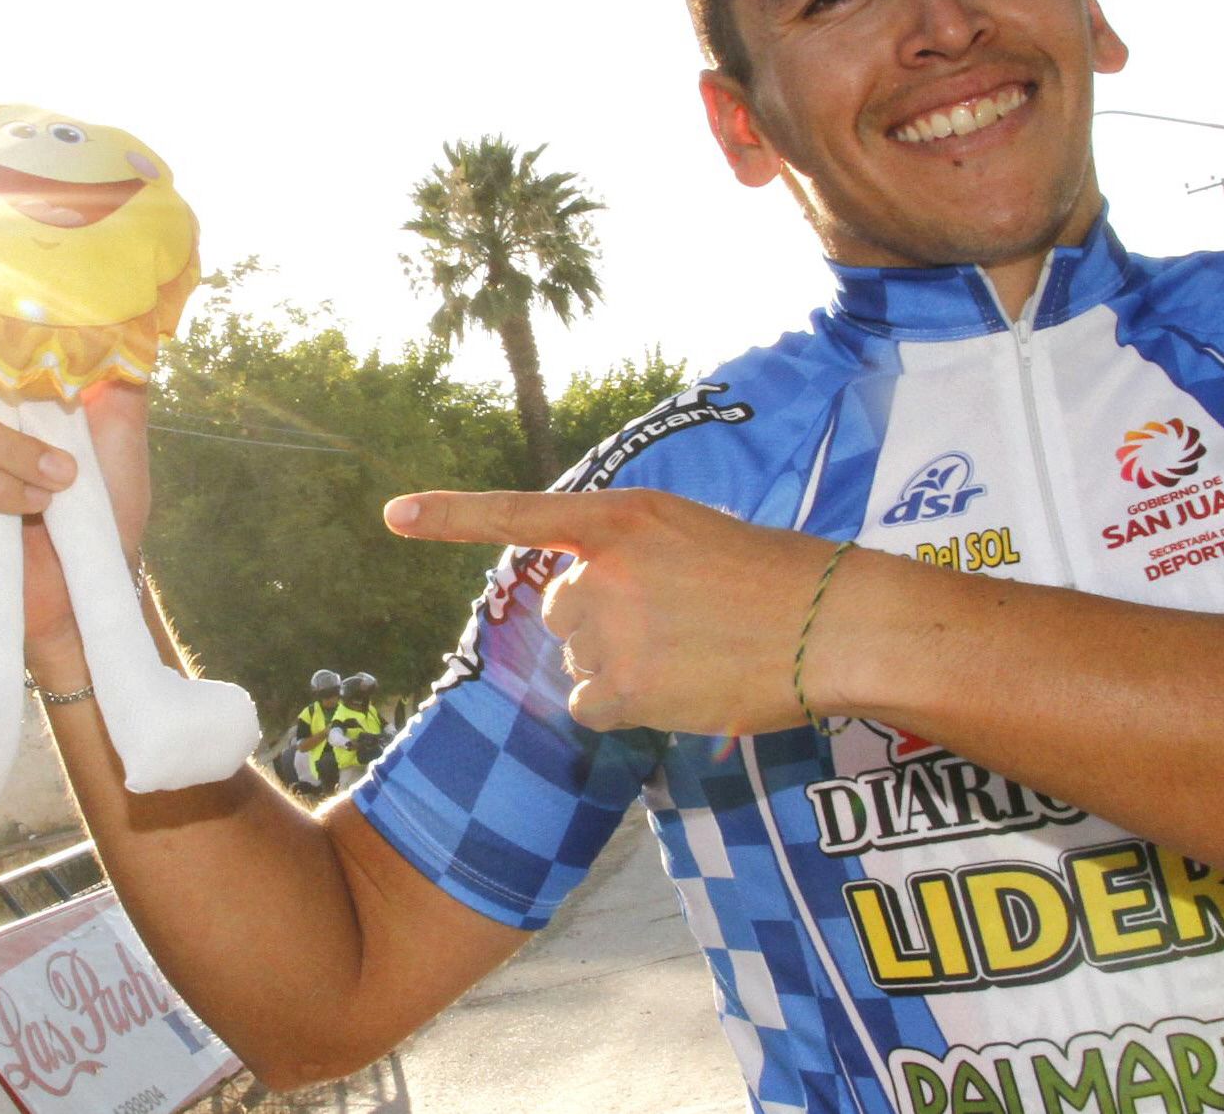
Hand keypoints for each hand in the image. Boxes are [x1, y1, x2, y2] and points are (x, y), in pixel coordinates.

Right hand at [0, 283, 152, 682]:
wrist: (96, 585)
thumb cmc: (103, 511)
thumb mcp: (120, 434)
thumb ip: (116, 378)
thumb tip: (132, 318)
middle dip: (4, 415)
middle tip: (63, 459)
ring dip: (11, 453)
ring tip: (60, 484)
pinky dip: (0, 489)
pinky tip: (37, 506)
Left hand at [384, 488, 843, 734]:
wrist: (830, 623)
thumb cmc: (775, 576)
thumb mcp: (693, 534)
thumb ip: (630, 555)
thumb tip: (579, 607)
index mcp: (623, 516)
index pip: (522, 514)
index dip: (452, 515)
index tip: (393, 515)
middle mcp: (604, 569)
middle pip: (558, 610)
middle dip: (598, 623)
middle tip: (673, 624)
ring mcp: (612, 630)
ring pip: (577, 662)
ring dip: (618, 667)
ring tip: (690, 654)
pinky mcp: (625, 688)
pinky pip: (589, 706)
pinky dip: (622, 709)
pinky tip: (675, 691)